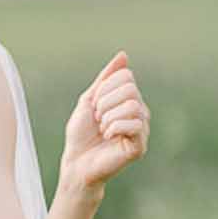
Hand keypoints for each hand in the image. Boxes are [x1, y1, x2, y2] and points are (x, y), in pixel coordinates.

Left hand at [60, 52, 150, 193]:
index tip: (94, 107)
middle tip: (97, 119)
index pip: (126, 77)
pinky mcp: (140, 145)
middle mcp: (140, 112)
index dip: (104, 89)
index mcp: (128, 100)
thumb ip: (105, 78)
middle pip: (130, 89)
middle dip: (105, 103)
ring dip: (108, 117)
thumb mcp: (88, 100)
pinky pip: (135, 124)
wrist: (75, 163)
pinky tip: (108, 137)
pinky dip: (114, 127)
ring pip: (133, 105)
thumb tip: (123, 55)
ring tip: (102, 130)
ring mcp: (142, 129)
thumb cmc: (80, 135)